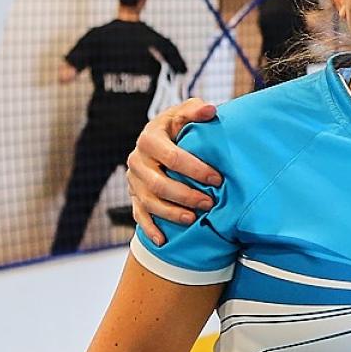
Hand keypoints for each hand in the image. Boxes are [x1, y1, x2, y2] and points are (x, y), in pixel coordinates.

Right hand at [126, 98, 220, 245]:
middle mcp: (137, 160)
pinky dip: (150, 229)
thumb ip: (195, 110)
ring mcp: (133, 181)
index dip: (195, 169)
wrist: (157, 138)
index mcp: (150, 138)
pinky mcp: (133, 196)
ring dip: (171, 213)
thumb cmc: (177, 126)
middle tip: (209, 203)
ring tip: (193, 220)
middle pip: (158, 184)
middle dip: (185, 196)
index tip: (217, 179)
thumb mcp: (184, 113)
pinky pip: (138, 215)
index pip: (171, 156)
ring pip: (148, 202)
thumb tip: (211, 110)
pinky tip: (163, 241)